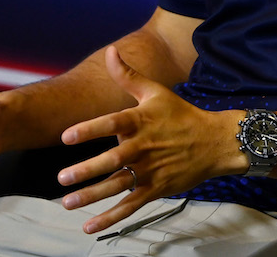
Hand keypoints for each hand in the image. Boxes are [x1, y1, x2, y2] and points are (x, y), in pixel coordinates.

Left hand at [55, 46, 242, 234]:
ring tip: (67, 202)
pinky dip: (110, 218)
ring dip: (92, 196)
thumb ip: (128, 75)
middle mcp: (143, 146)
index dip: (89, 130)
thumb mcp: (155, 92)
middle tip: (62, 178)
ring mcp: (150, 170)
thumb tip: (110, 51)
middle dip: (87, 170)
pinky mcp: (156, 189)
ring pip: (118, 186)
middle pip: (113, 160)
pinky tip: (89, 225)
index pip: (112, 124)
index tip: (66, 137)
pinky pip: (130, 205)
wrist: (214, 142)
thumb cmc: (180, 114)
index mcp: (140, 121)